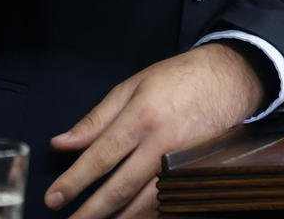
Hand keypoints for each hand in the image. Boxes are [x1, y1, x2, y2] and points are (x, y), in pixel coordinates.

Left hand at [43, 44, 264, 215]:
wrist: (230, 79)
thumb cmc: (177, 78)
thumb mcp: (132, 87)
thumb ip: (96, 120)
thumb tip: (61, 143)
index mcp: (142, 117)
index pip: (101, 157)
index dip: (75, 181)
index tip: (53, 198)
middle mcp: (162, 144)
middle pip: (121, 188)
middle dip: (91, 211)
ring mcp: (182, 163)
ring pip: (145, 204)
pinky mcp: (195, 174)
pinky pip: (167, 204)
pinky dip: (147, 216)